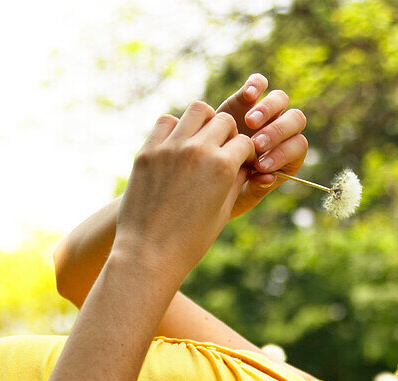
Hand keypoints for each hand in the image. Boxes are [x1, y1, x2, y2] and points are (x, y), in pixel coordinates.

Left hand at [115, 101, 254, 276]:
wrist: (148, 252)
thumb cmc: (191, 239)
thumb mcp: (223, 210)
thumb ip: (237, 182)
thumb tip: (249, 165)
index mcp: (222, 167)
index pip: (244, 143)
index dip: (247, 153)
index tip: (243, 162)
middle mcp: (197, 150)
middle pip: (224, 121)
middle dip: (229, 134)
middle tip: (224, 149)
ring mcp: (170, 147)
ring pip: (196, 111)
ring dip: (204, 122)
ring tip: (202, 139)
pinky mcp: (147, 151)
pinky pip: (166, 122)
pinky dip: (176, 128)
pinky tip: (177, 145)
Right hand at [217, 73, 307, 218]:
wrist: (201, 172)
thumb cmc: (225, 190)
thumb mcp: (240, 195)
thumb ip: (255, 189)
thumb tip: (268, 178)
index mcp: (287, 156)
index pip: (297, 147)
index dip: (282, 154)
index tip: (260, 165)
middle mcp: (281, 131)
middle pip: (295, 120)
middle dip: (278, 132)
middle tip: (256, 145)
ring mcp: (265, 112)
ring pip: (281, 99)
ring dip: (268, 109)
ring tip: (248, 122)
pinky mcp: (246, 99)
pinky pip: (260, 83)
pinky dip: (256, 85)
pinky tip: (248, 96)